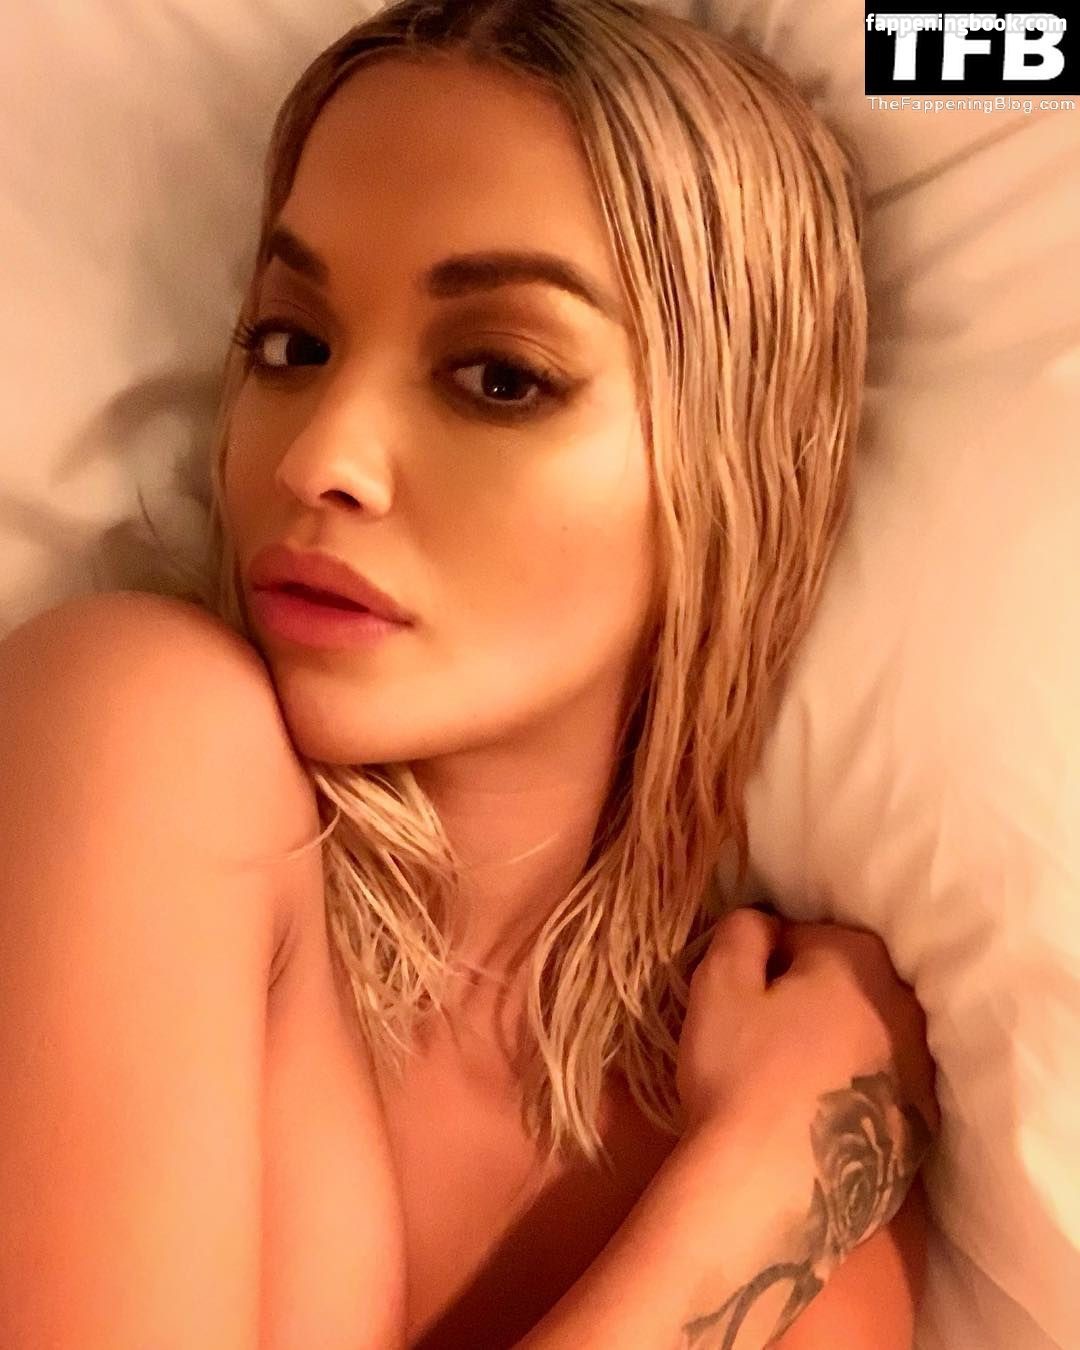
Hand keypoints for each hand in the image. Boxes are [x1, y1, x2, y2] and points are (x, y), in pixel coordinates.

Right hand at [675, 906, 939, 1269]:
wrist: (766, 1192)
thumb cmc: (738, 1074)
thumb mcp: (718, 983)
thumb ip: (742, 930)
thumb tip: (765, 922)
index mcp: (860, 960)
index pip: (806, 936)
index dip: (765, 964)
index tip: (741, 1000)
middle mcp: (907, 1008)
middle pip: (846, 985)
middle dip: (809, 1000)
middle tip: (761, 1039)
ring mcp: (923, 1074)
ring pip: (869, 1037)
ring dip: (835, 1046)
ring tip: (787, 1083)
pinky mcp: (922, 1132)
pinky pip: (881, 1090)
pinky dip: (853, 1094)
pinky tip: (814, 1120)